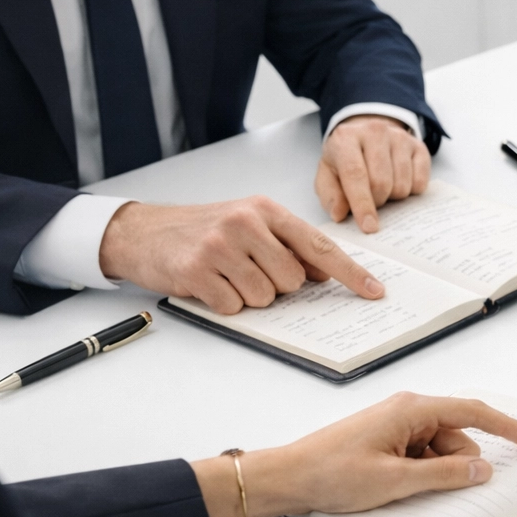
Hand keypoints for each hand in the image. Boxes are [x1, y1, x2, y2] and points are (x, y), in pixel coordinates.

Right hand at [99, 197, 383, 314]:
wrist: (143, 232)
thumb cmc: (204, 229)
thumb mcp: (250, 224)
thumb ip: (288, 244)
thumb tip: (325, 272)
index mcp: (266, 210)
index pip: (319, 246)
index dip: (350, 272)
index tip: (374, 291)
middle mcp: (246, 223)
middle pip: (293, 280)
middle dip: (276, 285)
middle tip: (248, 270)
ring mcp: (220, 246)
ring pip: (265, 297)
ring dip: (249, 296)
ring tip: (227, 275)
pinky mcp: (197, 271)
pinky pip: (234, 307)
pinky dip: (225, 303)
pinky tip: (209, 284)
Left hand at [190, 393, 516, 516]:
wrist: (287, 478)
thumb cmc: (332, 473)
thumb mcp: (396, 480)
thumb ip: (445, 474)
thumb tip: (483, 468)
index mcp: (413, 409)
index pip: (473, 412)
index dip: (506, 427)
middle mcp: (407, 411)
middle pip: (456, 436)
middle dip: (460, 464)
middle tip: (451, 493)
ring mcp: (395, 426)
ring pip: (438, 450)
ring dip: (436, 473)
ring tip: (406, 492)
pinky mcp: (385, 441)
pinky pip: (419, 456)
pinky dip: (420, 473)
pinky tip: (402, 491)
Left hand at [316, 115, 431, 232]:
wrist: (366, 133)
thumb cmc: (345, 159)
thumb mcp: (328, 174)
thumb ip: (331, 196)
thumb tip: (339, 214)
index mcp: (345, 138)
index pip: (355, 174)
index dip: (362, 204)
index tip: (368, 227)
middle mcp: (374, 131)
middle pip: (381, 182)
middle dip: (377, 202)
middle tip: (371, 199)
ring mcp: (399, 137)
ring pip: (402, 185)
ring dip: (393, 197)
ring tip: (384, 188)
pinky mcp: (418, 145)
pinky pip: (420, 182)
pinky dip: (411, 191)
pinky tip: (399, 181)